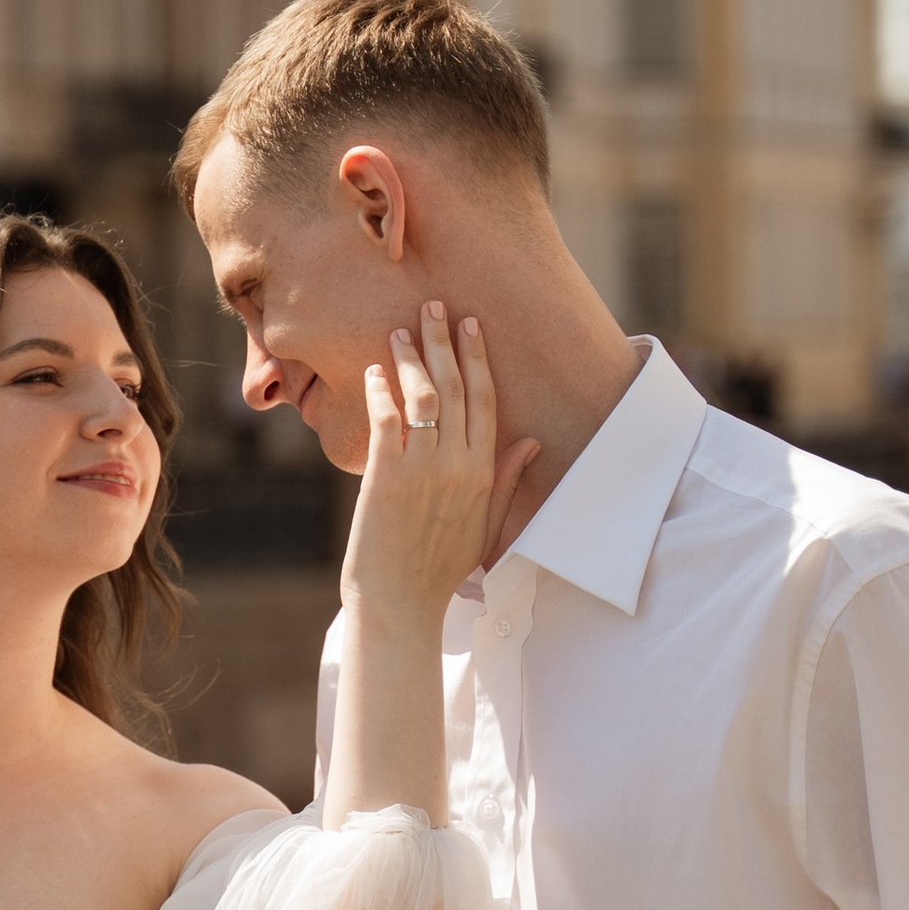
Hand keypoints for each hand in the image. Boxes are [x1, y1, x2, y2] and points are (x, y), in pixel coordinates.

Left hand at [341, 306, 538, 628]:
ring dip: (412, 357)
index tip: (471, 325)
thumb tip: (533, 443)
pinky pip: (387, 419)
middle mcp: (458, 464)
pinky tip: (375, 372)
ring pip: (423, 396)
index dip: (479, 359)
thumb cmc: (440, 569)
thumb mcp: (489, 526)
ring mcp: (424, 469)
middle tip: (433, 306)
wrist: (400, 603)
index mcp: (484, 473)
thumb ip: (509, 480)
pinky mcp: (387, 476)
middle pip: (458, 387)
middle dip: (445, 341)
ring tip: (400, 330)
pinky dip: (381, 391)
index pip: (487, 401)